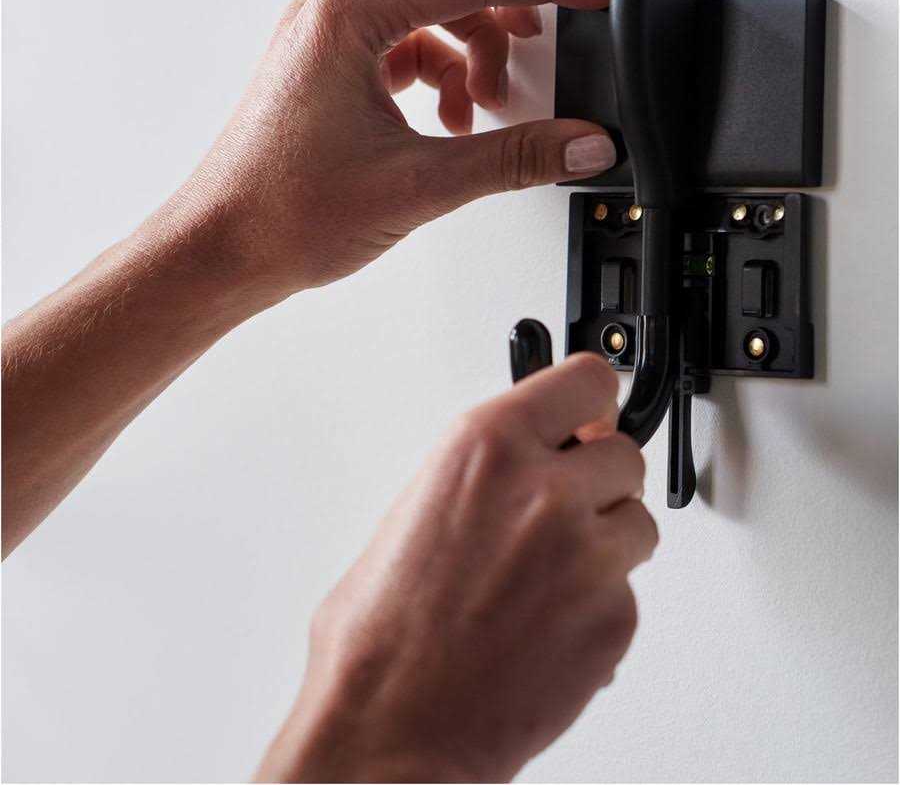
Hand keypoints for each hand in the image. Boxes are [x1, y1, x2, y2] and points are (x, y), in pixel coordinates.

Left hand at [163, 0, 617, 306]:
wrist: (222, 251)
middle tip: (532, 35)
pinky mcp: (325, 67)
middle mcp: (328, 11)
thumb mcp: (418, 185)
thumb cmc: (283, 214)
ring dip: (464, 38)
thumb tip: (579, 143)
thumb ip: (511, 159)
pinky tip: (448, 119)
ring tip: (483, 104)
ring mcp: (323, 36)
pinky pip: (397, 38)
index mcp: (345, 18)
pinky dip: (435, 66)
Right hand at [256, 353, 655, 782]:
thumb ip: (482, 472)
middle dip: (596, 479)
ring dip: (605, 539)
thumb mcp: (414, 511)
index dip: (590, 401)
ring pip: (637, 522)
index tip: (591, 414)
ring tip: (550, 573)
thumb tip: (522, 462)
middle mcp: (545, 492)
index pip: (585, 381)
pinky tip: (549, 621)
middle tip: (561, 508)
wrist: (392, 731)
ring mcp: (587, 556)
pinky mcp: (614, 619)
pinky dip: (600, 600)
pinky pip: (628, 589)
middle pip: (623, 455)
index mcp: (486, 448)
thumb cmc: (382, 636)